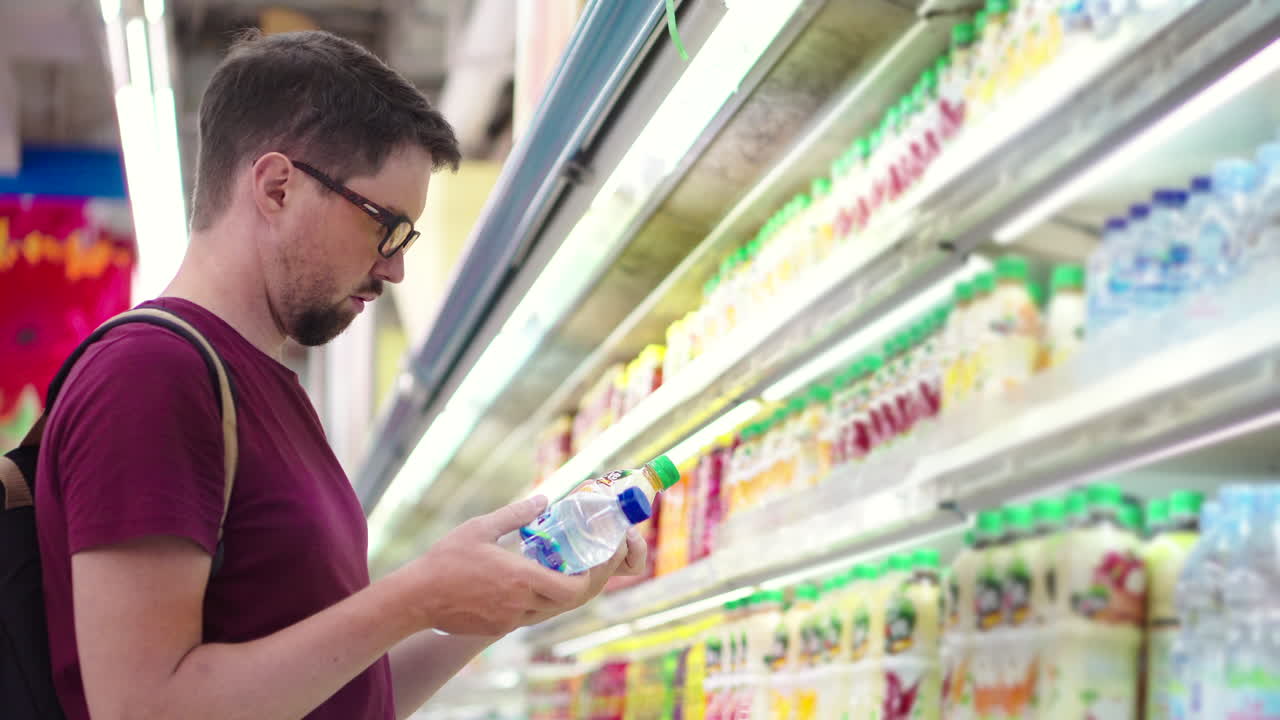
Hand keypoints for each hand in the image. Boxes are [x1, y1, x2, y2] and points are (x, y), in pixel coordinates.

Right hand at [395, 495, 592, 636]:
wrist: (416, 597)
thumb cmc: (446, 560)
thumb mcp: (481, 527)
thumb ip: (516, 514)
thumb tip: (542, 498)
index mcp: (520, 579)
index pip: (571, 589)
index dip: (587, 579)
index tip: (590, 562)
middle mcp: (520, 604)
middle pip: (566, 603)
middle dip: (580, 586)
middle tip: (582, 566)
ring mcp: (509, 621)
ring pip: (548, 612)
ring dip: (558, 595)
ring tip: (559, 572)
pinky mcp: (497, 629)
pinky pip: (528, 618)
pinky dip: (538, 603)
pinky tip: (532, 585)